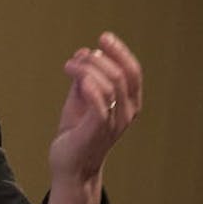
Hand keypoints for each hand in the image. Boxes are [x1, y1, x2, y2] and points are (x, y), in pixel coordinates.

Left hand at [49, 32, 142, 183]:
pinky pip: (100, 104)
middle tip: (77, 58)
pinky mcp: (97, 131)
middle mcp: (127, 113)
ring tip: (69, 66)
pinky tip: (77, 77)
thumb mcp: (80, 100)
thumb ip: (84, 78)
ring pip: (111, 86)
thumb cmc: (76, 133)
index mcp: (128, 103)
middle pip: (122, 75)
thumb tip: (85, 51)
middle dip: (100, 59)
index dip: (121, 52)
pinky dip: (90, 86)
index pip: (134, 72)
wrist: (69, 166)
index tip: (104, 37)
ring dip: (88, 70)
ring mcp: (114, 123)